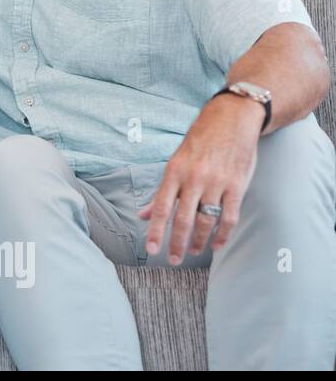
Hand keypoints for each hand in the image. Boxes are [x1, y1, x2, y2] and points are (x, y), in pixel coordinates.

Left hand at [139, 94, 262, 263]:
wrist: (232, 120)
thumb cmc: (200, 142)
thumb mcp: (175, 162)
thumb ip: (161, 192)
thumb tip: (142, 214)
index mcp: (174, 172)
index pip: (161, 207)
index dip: (155, 230)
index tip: (150, 249)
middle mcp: (194, 179)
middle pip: (183, 219)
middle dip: (176, 243)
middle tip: (173, 260)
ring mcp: (217, 183)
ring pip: (206, 221)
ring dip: (198, 241)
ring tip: (192, 253)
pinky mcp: (237, 186)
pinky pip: (230, 216)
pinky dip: (223, 234)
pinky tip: (216, 245)